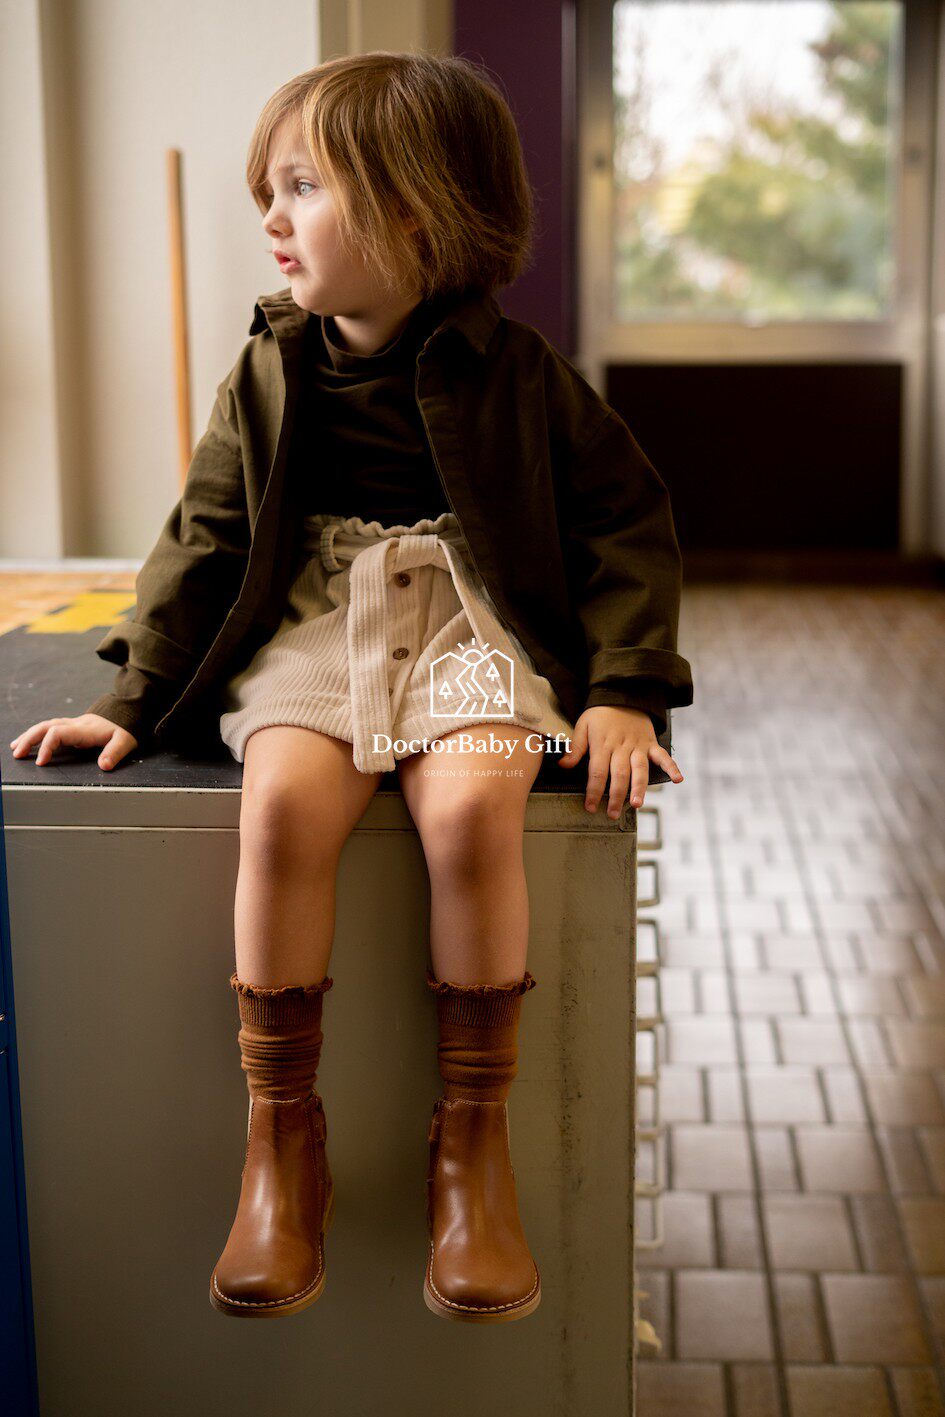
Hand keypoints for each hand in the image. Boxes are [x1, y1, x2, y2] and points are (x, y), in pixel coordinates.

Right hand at [9, 715, 138, 770]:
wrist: (127, 712)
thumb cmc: (125, 727)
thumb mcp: (125, 740)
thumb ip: (114, 753)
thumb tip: (104, 765)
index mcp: (84, 729)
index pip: (58, 733)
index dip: (47, 746)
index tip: (42, 763)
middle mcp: (75, 724)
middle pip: (46, 727)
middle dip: (29, 740)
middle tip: (17, 754)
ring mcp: (72, 724)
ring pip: (45, 726)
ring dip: (29, 736)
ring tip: (16, 748)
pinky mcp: (72, 726)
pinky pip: (50, 728)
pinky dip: (37, 734)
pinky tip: (29, 740)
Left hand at [557, 706, 682, 817]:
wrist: (623, 694)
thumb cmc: (600, 714)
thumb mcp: (583, 725)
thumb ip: (575, 747)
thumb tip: (563, 764)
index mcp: (603, 744)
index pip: (597, 772)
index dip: (593, 791)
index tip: (590, 806)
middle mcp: (621, 747)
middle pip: (619, 774)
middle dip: (615, 796)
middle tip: (612, 813)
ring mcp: (638, 746)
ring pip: (639, 769)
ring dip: (639, 787)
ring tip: (637, 804)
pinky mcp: (651, 743)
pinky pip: (662, 756)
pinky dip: (672, 767)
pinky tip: (678, 779)